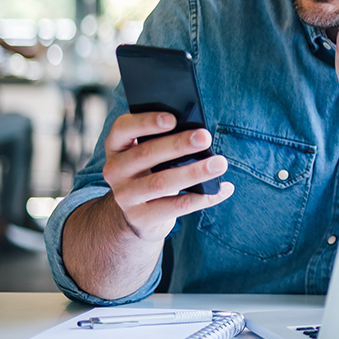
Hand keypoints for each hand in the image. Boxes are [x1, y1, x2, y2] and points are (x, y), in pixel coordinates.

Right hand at [103, 112, 233, 243]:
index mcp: (116, 146)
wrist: (137, 215)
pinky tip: (223, 189)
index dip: (146, 122)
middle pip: (146, 154)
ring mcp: (125, 197)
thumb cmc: (151, 170)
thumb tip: (197, 133)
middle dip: (178, 145)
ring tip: (220, 163)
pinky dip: (203, 198)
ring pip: (162, 183)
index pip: (123, 129)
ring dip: (194, 172)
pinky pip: (176, 207)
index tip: (172, 119)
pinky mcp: (142, 219)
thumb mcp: (148, 153)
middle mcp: (115, 171)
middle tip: (205, 137)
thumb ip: (163, 140)